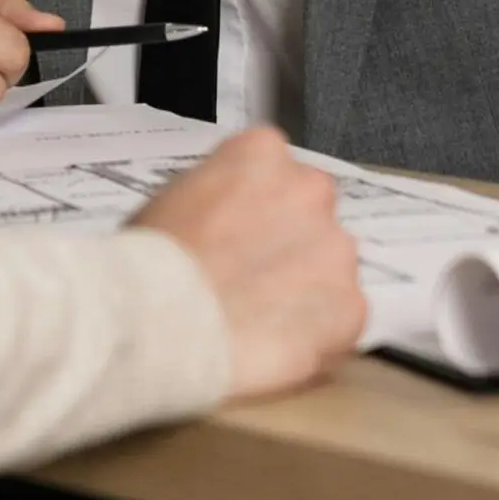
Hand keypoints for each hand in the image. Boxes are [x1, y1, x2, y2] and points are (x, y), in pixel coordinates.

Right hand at [134, 129, 366, 399]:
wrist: (160, 323)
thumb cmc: (148, 266)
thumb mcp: (171, 201)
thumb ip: (217, 198)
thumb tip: (226, 221)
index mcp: (261, 153)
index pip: (275, 172)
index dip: (255, 210)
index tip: (237, 234)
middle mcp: (309, 190)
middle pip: (310, 217)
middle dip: (286, 246)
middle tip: (247, 280)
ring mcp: (336, 249)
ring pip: (329, 269)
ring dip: (304, 291)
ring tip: (256, 322)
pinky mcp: (349, 307)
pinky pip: (339, 321)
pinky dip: (315, 336)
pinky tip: (272, 346)